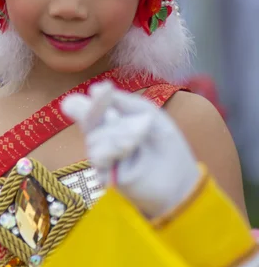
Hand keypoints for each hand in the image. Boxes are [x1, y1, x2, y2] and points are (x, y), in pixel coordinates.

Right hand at [62, 81, 199, 217]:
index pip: (91, 107)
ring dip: (119, 131)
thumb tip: (94, 88)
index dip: (93, 99)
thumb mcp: (149, 114)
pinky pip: (99, 155)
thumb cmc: (165, 146)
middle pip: (87, 119)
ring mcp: (103, 156)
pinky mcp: (105, 174)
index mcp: (111, 120)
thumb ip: (124, 101)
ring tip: (141, 134)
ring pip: (95, 137)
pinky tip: (130, 147)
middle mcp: (102, 137)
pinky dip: (114, 147)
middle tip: (110, 103)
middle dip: (96, 108)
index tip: (103, 89)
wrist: (179, 178)